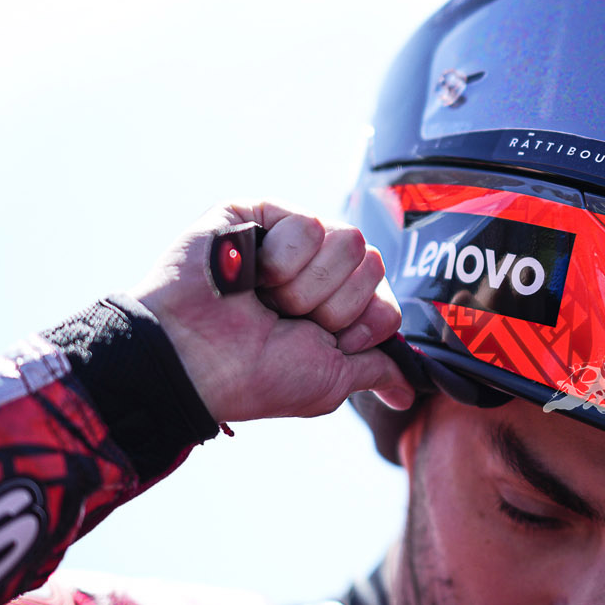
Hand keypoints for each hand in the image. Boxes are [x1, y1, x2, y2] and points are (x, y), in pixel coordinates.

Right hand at [130, 201, 416, 423]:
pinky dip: (280, 261)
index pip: (386, 299)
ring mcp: (289, 235)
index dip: (361, 326)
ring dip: (305, 287)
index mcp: (336, 303)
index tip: (323, 341)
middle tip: (284, 320)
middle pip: (372, 265)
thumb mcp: (328, 381)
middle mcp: (317, 266)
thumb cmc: (255, 375)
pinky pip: (308, 224)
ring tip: (263, 300)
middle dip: (332, 307)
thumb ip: (374, 371)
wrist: (195, 361)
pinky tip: (248, 276)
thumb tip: (409, 393)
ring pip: (348, 241)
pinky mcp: (260, 211)